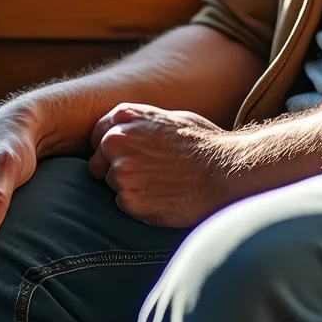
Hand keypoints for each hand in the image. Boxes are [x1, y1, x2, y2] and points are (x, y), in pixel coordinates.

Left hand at [88, 104, 238, 226]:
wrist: (224, 171)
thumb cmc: (203, 144)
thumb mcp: (170, 117)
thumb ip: (141, 122)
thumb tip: (126, 128)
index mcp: (125, 117)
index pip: (98, 135)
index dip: (107, 149)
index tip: (121, 157)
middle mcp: (116, 141)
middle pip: (98, 163)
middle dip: (113, 170)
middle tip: (143, 175)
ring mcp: (120, 171)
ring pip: (111, 185)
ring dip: (129, 187)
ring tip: (160, 184)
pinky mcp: (128, 200)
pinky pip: (124, 204)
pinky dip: (139, 205)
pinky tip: (161, 197)